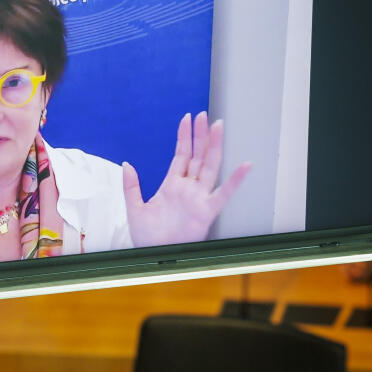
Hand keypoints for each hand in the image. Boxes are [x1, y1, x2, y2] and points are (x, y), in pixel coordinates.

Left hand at [123, 112, 250, 247]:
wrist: (153, 255)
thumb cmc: (147, 237)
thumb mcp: (134, 208)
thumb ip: (131, 186)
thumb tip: (126, 164)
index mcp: (171, 185)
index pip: (181, 155)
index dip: (184, 136)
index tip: (187, 117)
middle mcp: (188, 188)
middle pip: (197, 155)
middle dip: (200, 135)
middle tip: (204, 115)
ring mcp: (199, 198)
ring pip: (210, 167)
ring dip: (214, 146)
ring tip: (218, 127)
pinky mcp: (208, 212)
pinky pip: (224, 194)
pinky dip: (235, 181)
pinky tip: (245, 165)